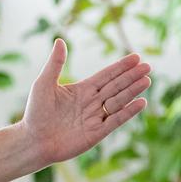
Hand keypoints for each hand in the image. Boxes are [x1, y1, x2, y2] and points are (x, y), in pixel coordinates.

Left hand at [21, 38, 150, 165]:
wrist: (32, 141)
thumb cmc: (35, 113)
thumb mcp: (43, 84)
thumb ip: (55, 64)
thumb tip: (60, 40)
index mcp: (81, 90)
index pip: (106, 76)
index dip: (120, 67)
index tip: (136, 57)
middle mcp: (91, 102)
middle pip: (116, 86)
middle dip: (131, 76)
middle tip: (148, 66)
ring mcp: (95, 117)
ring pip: (118, 101)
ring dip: (132, 91)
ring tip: (146, 80)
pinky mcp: (97, 133)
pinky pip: (116, 120)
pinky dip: (128, 112)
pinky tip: (141, 102)